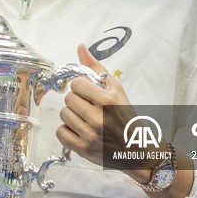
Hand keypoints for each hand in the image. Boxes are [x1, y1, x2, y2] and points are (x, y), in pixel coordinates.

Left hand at [55, 44, 145, 174]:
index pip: (77, 84)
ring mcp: (90, 135)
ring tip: (85, 119)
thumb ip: (96, 68)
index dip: (82, 87)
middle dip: (77, 101)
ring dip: (72, 115)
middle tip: (89, 107)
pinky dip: (67, 131)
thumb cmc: (126, 117)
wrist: (136, 148)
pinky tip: (79, 130)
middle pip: (69, 99)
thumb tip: (80, 47)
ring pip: (64, 115)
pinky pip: (61, 133)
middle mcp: (98, 118)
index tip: (89, 93)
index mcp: (108, 100)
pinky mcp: (83, 149)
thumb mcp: (116, 89)